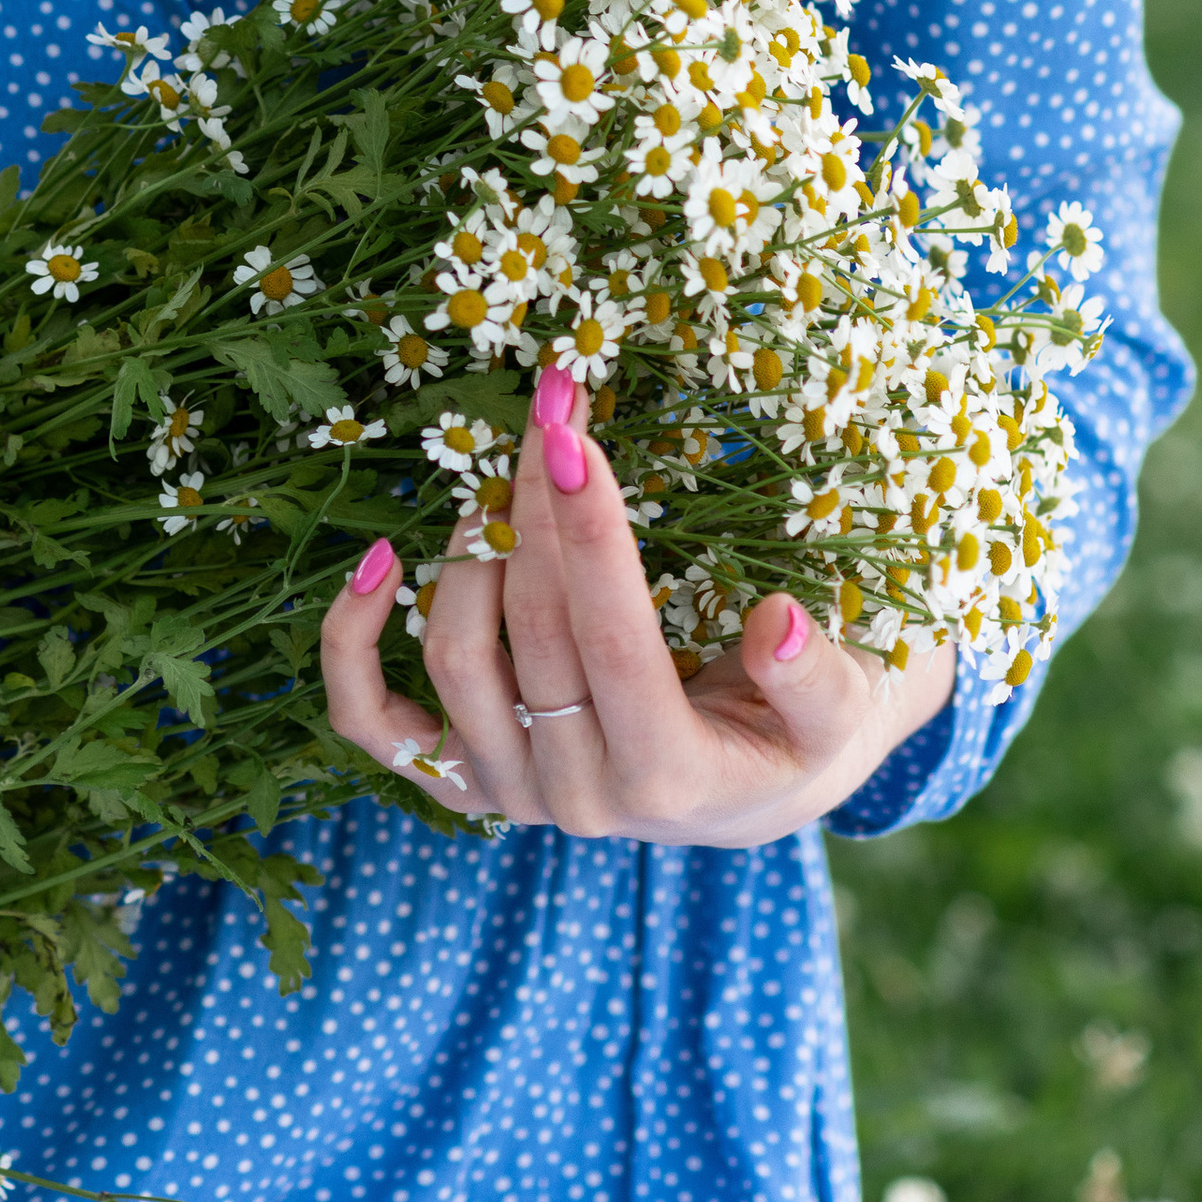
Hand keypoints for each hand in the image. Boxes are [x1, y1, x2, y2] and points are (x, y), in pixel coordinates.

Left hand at [318, 373, 952, 844]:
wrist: (761, 782)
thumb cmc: (807, 727)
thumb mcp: (847, 709)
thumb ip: (818, 679)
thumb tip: (779, 625)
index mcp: (673, 779)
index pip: (615, 643)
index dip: (592, 537)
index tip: (575, 434)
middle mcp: (580, 798)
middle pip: (531, 632)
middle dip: (536, 504)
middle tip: (550, 404)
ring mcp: (512, 793)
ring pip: (455, 662)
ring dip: (469, 548)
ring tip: (503, 469)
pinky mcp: (465, 781)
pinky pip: (375, 726)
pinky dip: (353, 646)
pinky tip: (375, 560)